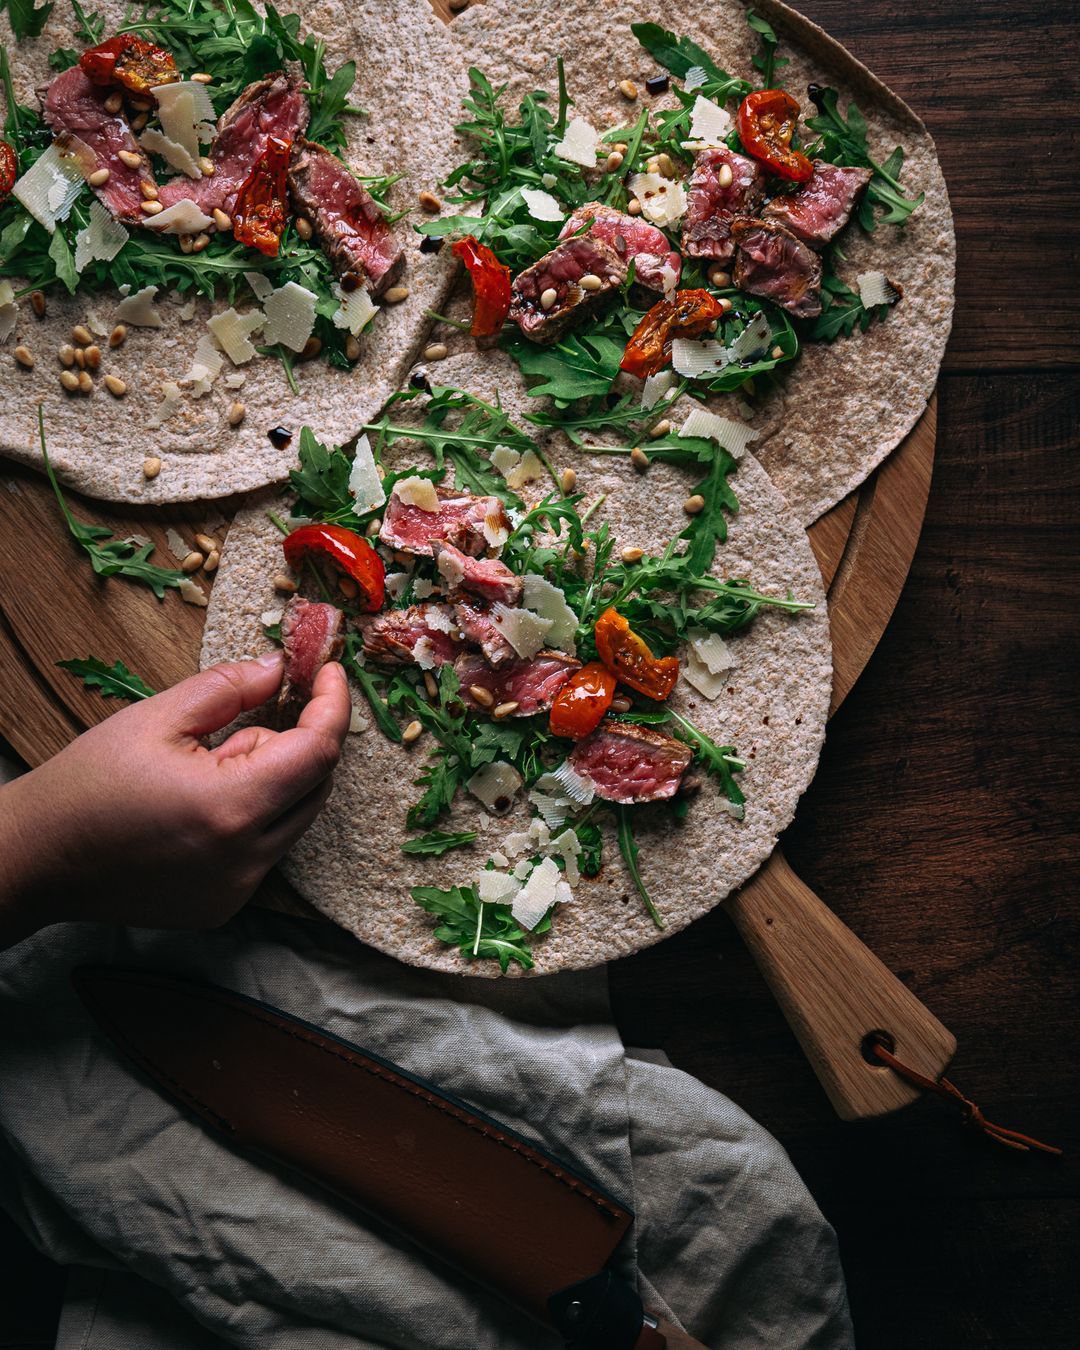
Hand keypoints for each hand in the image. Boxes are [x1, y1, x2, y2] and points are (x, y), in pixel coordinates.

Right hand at [0, 654, 350, 946]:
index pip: (319, 750)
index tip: (330, 673)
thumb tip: (278, 669)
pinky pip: (267, 850)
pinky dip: (253, 819)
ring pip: (295, 818)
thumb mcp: (157, 717)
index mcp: (232, 807)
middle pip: (315, 785)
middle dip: (292, 743)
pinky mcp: (224, 906)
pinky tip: (198, 811)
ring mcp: (237, 889)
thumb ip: (229, 688)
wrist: (37, 859)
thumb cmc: (87, 786)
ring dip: (272, 782)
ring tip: (205, 772)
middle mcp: (246, 858)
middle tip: (235, 729)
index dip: (332, 705)